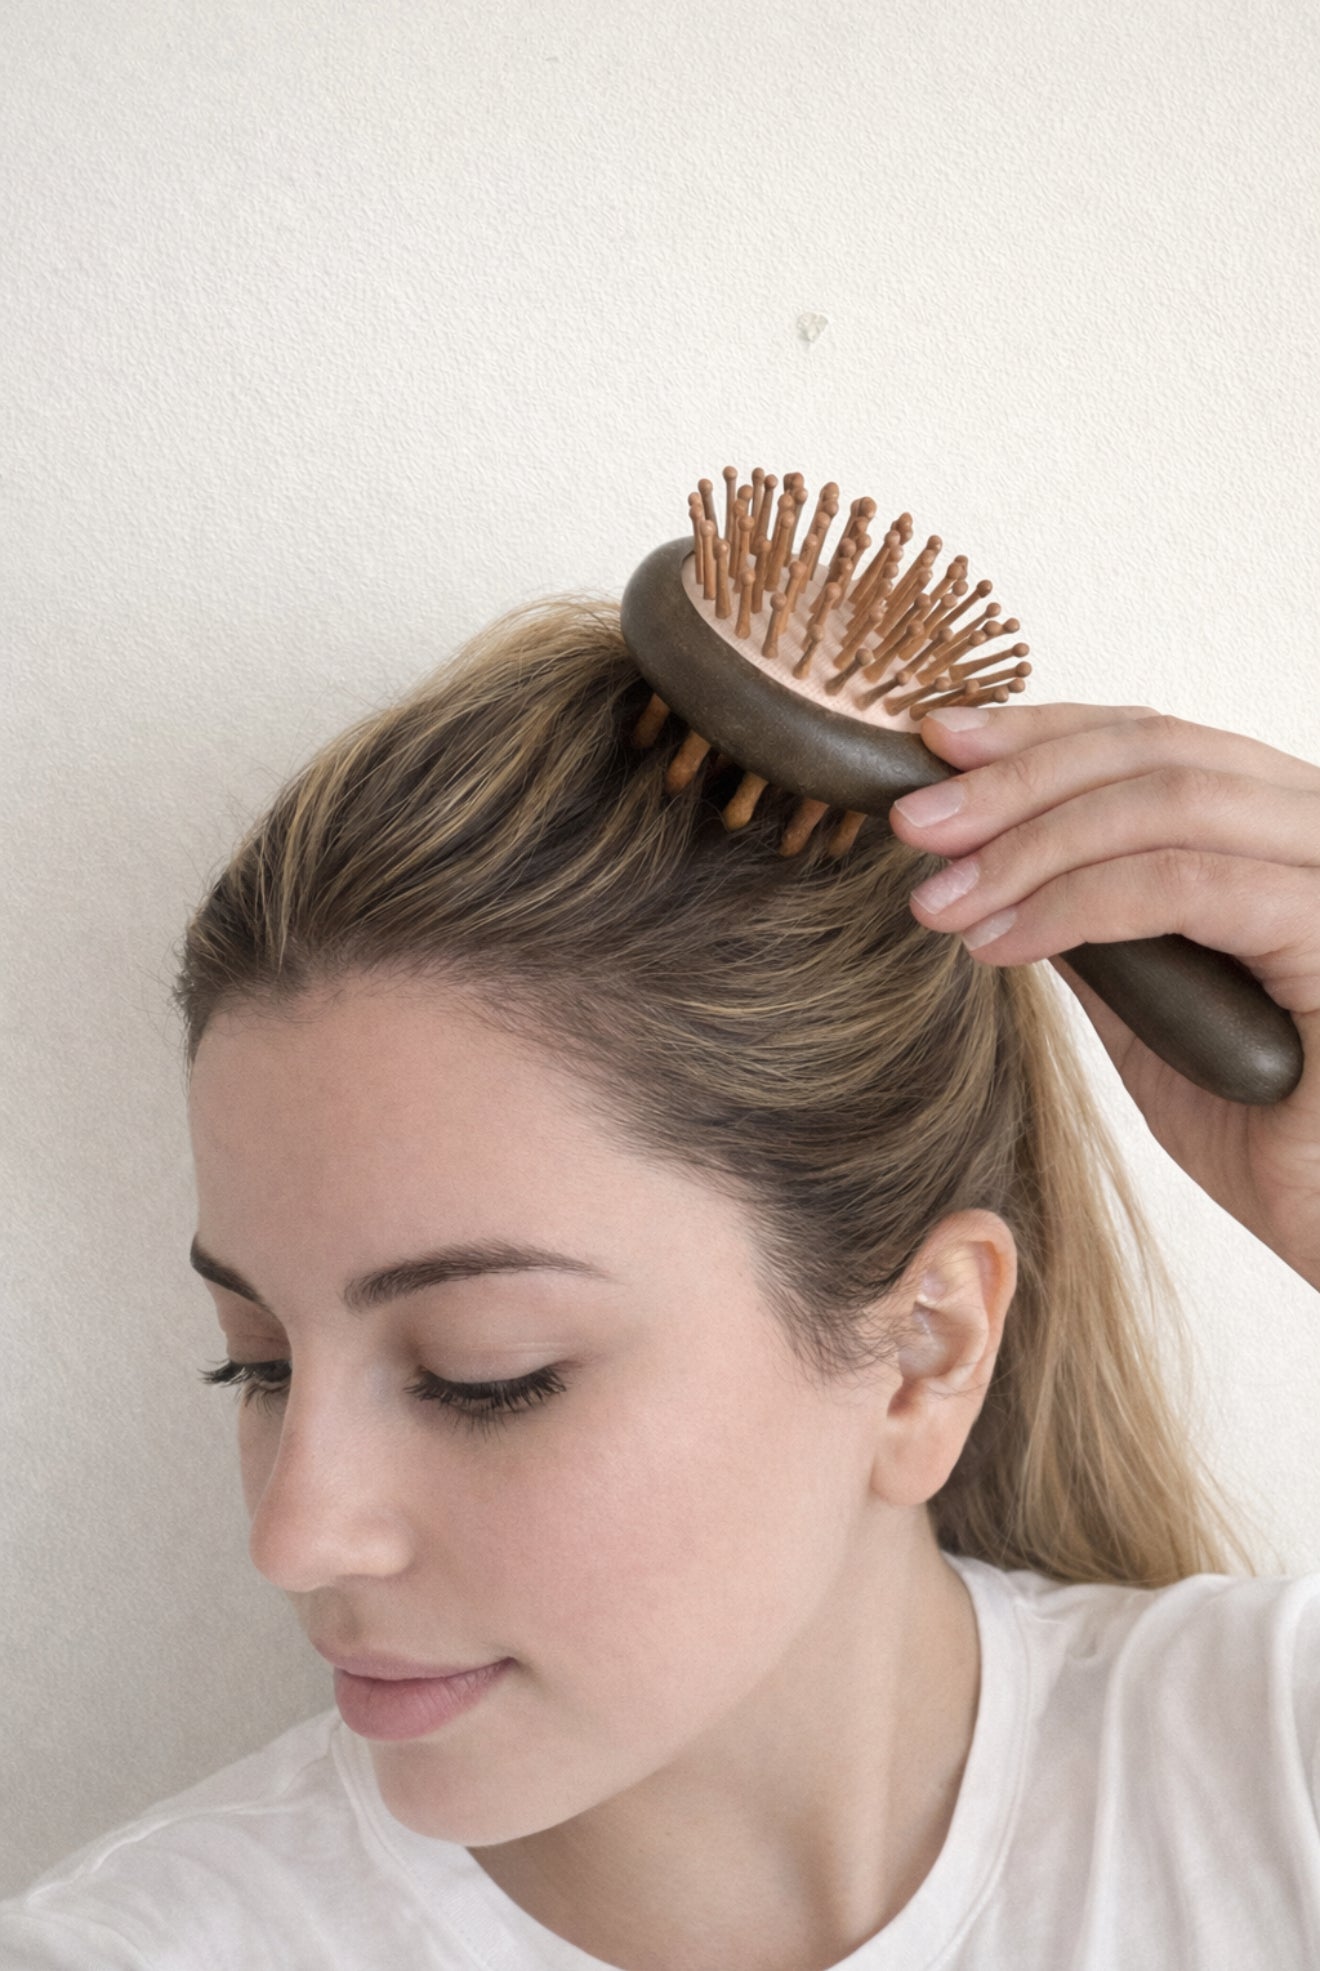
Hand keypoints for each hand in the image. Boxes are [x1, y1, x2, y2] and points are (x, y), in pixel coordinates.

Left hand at [887, 703, 1319, 1291]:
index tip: (937, 746)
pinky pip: (1185, 886)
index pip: (1159, 738)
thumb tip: (991, 865)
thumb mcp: (1151, 1013)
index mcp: (1285, 829)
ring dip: (1029, 844)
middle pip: (1157, 750)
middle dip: (1016, 779)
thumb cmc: (1268, 1128)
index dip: (1043, 732)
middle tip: (914, 822)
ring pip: (1165, 803)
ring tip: (941, 899)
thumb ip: (1096, 930)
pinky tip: (1001, 944)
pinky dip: (1074, 905)